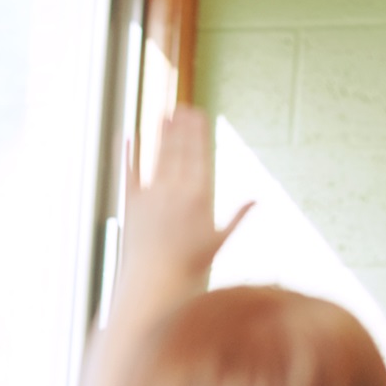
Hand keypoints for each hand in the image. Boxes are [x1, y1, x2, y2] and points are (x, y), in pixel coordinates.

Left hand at [112, 108, 250, 308]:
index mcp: (199, 196)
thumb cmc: (190, 265)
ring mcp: (151, 195)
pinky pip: (129, 172)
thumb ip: (237, 216)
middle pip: (179, 150)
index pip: (199, 155)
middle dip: (181, 126)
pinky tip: (128, 135)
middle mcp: (175, 190)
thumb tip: (257, 199)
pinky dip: (128, 153)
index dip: (198, 132)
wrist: (155, 280)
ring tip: (163, 114)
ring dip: (160, 133)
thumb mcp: (220, 241)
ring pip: (157, 156)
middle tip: (182, 105)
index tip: (199, 113)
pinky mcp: (131, 202)